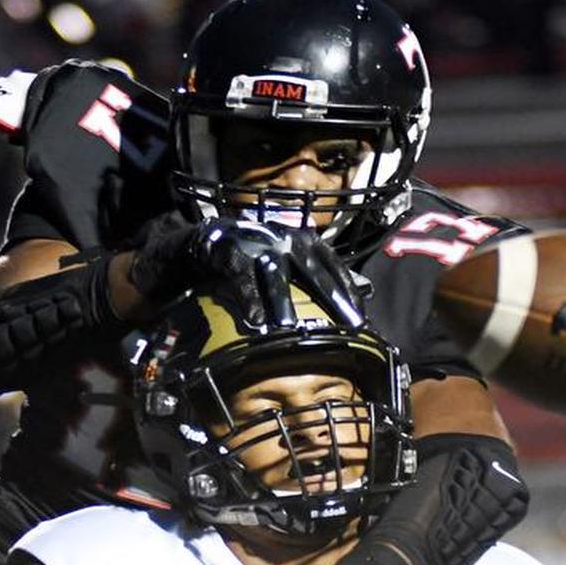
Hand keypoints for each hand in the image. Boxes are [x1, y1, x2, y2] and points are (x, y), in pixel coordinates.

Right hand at [127, 213, 363, 326]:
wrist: (203, 244)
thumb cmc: (250, 258)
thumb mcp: (284, 262)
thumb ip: (315, 274)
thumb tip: (362, 290)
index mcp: (299, 237)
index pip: (330, 261)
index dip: (346, 287)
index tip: (359, 314)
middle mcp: (281, 235)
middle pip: (311, 266)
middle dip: (331, 294)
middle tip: (348, 322)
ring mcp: (254, 241)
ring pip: (275, 274)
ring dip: (284, 302)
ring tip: (293, 329)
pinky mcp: (227, 250)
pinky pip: (241, 277)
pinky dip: (250, 298)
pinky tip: (258, 322)